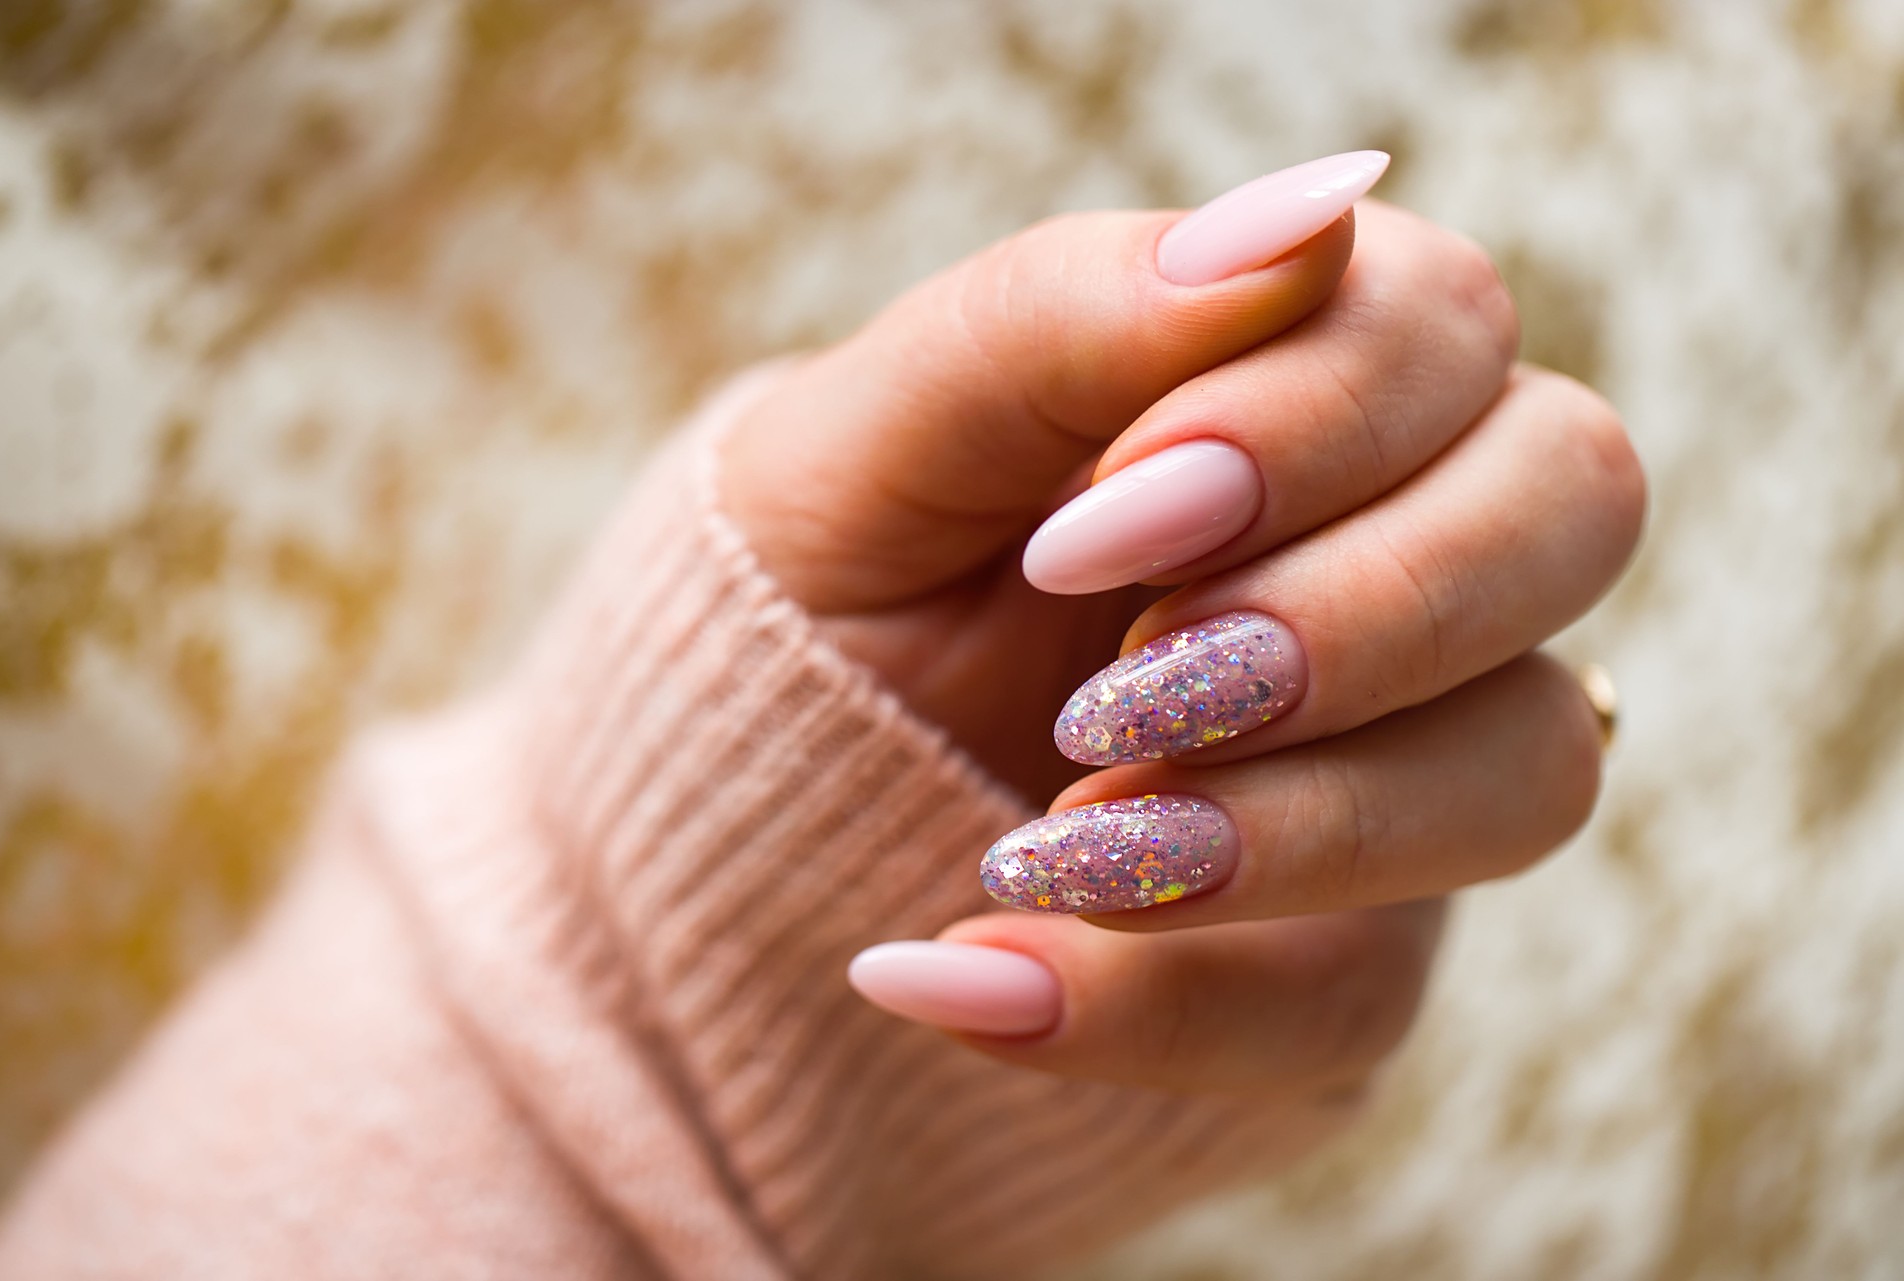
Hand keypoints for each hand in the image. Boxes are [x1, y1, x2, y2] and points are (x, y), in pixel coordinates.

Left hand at [721, 153, 1640, 1084]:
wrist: (752, 797)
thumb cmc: (834, 574)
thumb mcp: (879, 436)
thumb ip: (1067, 311)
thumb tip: (1311, 209)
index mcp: (1289, 385)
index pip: (1444, 324)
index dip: (1307, 417)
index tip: (1088, 524)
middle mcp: (1395, 555)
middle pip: (1572, 505)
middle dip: (1356, 603)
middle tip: (1126, 683)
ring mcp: (1399, 761)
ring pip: (1532, 768)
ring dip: (1298, 820)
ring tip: (1042, 842)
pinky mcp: (1344, 950)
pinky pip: (1360, 998)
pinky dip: (1160, 1003)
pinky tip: (967, 979)